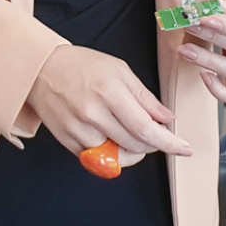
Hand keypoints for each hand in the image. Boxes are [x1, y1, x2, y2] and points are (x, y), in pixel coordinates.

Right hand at [26, 44, 190, 161]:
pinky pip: (100, 160)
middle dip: (153, 143)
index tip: (184, 149)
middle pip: (136, 146)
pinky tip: (110, 135)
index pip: (146, 128)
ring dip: (134, 149)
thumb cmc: (80, 66)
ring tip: (129, 131)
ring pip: (119, 157)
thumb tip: (167, 118)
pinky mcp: (68, 142)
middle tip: (154, 131)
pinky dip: (112, 153)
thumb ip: (145, 97)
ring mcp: (79, 130)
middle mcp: (92, 114)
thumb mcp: (118, 70)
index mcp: (109, 92)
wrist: (40, 70)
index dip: (169, 142)